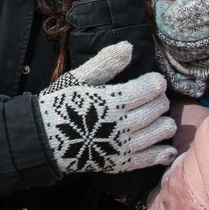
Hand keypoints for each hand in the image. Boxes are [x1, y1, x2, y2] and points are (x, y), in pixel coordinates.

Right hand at [38, 42, 177, 174]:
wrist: (44, 140)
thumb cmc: (60, 104)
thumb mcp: (78, 78)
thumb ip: (105, 62)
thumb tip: (129, 46)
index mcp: (112, 100)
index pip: (151, 88)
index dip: (156, 82)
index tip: (153, 80)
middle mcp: (122, 124)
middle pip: (158, 108)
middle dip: (159, 100)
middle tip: (153, 98)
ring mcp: (123, 146)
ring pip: (161, 131)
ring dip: (164, 123)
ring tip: (157, 119)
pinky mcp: (122, 163)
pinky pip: (152, 158)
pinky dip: (163, 151)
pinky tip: (165, 146)